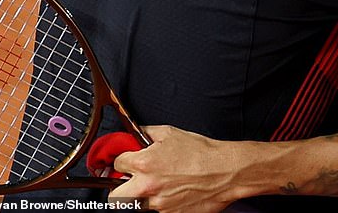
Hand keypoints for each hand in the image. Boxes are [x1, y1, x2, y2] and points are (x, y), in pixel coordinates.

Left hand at [109, 126, 250, 212]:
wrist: (223, 172)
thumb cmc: (201, 152)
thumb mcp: (171, 133)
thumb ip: (147, 133)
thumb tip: (136, 134)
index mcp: (144, 163)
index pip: (117, 164)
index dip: (123, 159)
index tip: (127, 160)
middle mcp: (146, 187)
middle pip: (114, 196)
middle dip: (119, 187)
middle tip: (129, 180)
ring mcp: (157, 204)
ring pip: (135, 205)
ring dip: (141, 196)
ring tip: (157, 185)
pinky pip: (155, 211)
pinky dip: (159, 202)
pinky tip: (172, 191)